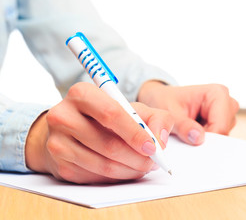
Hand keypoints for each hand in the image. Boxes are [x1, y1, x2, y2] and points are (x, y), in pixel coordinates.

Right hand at [25, 82, 173, 183]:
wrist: (67, 129)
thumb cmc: (105, 117)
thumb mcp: (132, 109)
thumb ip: (155, 118)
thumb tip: (160, 140)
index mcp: (82, 94)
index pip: (111, 114)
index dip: (135, 133)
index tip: (152, 147)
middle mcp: (63, 116)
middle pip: (108, 144)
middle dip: (137, 158)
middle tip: (152, 162)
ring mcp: (58, 143)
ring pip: (103, 165)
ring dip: (129, 170)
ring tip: (142, 167)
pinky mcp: (60, 165)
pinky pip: (95, 177)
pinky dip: (116, 177)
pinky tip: (124, 169)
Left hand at [138, 81, 238, 144]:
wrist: (161, 99)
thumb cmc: (166, 100)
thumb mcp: (170, 113)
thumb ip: (183, 126)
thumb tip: (197, 138)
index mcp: (217, 93)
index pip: (221, 125)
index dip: (208, 139)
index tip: (192, 146)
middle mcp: (226, 103)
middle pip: (224, 132)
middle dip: (206, 140)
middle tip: (185, 139)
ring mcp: (225, 115)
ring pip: (222, 138)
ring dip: (204, 141)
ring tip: (186, 133)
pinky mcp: (221, 124)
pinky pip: (217, 141)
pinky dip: (203, 142)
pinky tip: (191, 136)